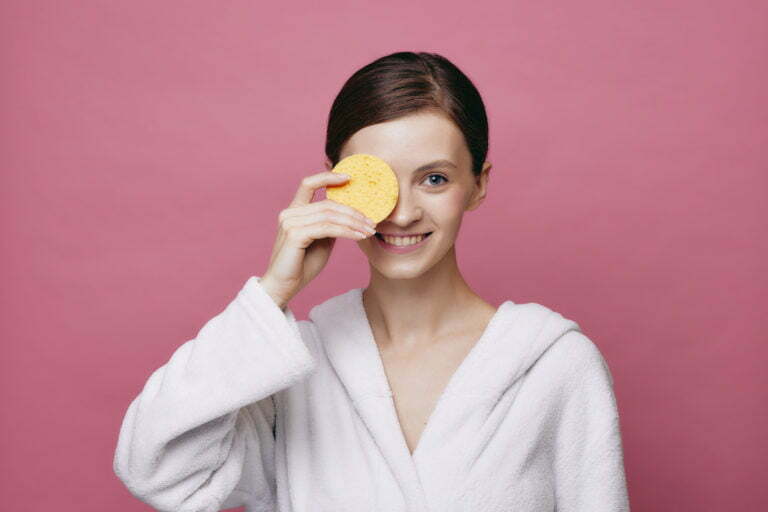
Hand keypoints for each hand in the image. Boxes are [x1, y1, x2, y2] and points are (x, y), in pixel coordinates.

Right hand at [259, 171, 377, 308]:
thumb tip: (350, 216)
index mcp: (294, 211)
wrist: (284, 287)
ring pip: (330, 215)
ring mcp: (290, 223)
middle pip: (328, 204)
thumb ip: (330, 225)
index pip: (308, 184)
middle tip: (371, 221)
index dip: (328, 177)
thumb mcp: (321, 241)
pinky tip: (359, 236)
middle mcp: (289, 213)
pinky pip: (327, 228)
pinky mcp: (294, 235)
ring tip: (369, 230)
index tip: (349, 177)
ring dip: (354, 223)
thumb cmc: (302, 265)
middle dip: (353, 212)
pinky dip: (347, 231)